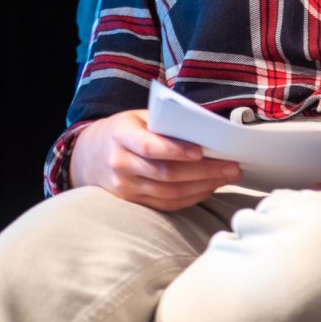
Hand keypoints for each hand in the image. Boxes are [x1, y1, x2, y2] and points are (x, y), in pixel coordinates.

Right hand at [69, 109, 241, 210]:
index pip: (149, 146)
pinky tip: (209, 188)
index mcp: (121, 135)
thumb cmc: (123, 130)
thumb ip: (164, 123)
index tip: (201, 150)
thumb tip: (204, 129)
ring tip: (227, 177)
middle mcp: (120, 164)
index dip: (175, 150)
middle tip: (231, 166)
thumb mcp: (138, 117)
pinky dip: (190, 198)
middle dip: (203, 171)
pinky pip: (165, 204)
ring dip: (202, 186)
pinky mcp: (131, 203)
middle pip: (165, 173)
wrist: (88, 156)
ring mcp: (124, 188)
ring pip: (168, 192)